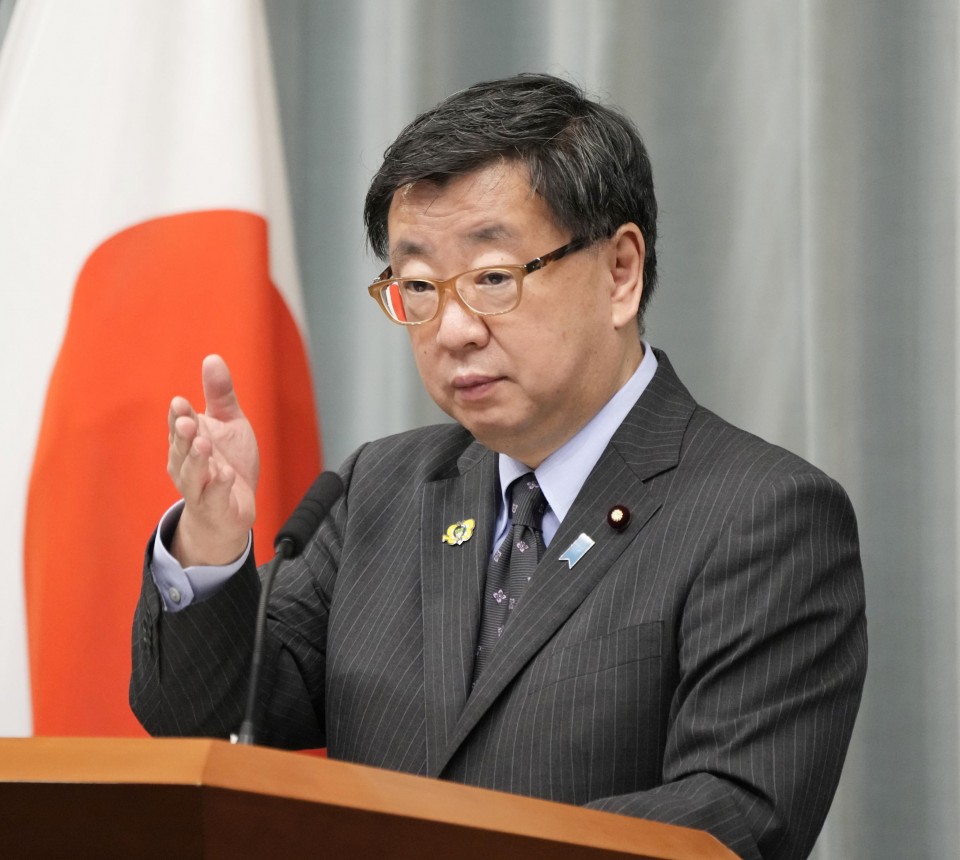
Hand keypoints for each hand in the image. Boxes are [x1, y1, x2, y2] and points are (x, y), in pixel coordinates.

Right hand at [167, 355, 258, 565]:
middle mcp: (186, 464)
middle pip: (181, 448)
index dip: (179, 416)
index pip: (179, 425)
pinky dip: (220, 486)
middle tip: (189, 423)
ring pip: (192, 474)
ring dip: (197, 460)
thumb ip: (220, 395)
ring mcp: (199, 487)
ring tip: (205, 444)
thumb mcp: (229, 424)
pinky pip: (214, 497)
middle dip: (184, 435)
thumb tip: (212, 358)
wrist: (232, 510)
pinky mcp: (215, 507)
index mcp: (187, 441)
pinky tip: (226, 475)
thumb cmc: (227, 462)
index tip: (181, 402)